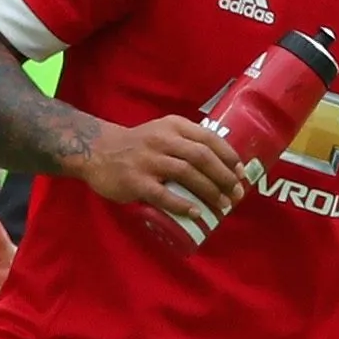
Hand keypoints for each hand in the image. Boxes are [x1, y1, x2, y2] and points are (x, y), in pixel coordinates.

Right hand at [67, 115, 246, 224]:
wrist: (97, 151)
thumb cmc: (138, 145)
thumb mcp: (163, 132)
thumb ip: (187, 141)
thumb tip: (221, 165)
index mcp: (174, 126)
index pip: (209, 138)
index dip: (229, 157)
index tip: (241, 173)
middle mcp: (163, 140)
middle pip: (202, 157)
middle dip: (224, 177)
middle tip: (236, 193)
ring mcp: (149, 160)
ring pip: (187, 174)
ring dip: (210, 191)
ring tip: (223, 206)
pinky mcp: (136, 181)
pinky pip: (163, 195)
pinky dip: (183, 204)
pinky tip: (196, 213)